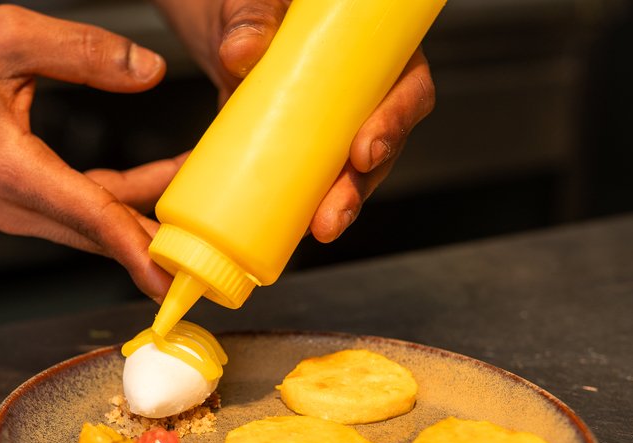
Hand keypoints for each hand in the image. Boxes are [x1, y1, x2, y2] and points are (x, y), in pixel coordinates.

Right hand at [0, 6, 179, 299]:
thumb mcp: (5, 35)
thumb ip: (82, 50)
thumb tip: (150, 72)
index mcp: (9, 166)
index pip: (90, 213)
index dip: (139, 243)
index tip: (176, 274)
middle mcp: (15, 205)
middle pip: (102, 233)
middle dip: (162, 239)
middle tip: (219, 236)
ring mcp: (18, 214)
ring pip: (96, 230)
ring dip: (147, 221)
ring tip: (203, 200)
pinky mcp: (23, 209)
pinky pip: (82, 217)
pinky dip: (122, 209)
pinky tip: (159, 187)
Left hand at [154, 0, 435, 241]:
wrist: (225, 27)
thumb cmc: (256, 5)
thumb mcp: (254, 1)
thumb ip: (251, 16)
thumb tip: (241, 51)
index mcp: (376, 49)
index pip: (407, 87)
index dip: (395, 122)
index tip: (363, 150)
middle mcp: (364, 92)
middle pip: (383, 143)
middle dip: (361, 184)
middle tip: (334, 211)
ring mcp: (334, 127)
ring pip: (351, 172)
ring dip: (339, 205)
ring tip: (319, 228)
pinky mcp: (304, 151)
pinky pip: (313, 184)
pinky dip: (302, 209)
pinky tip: (289, 230)